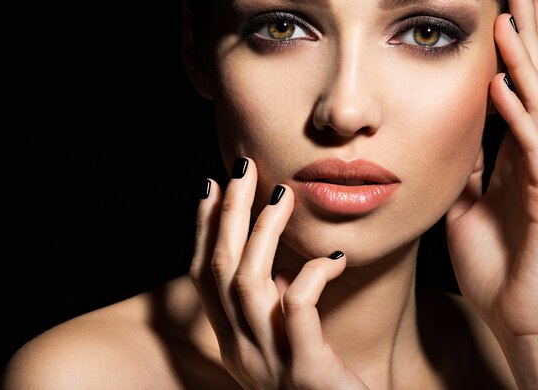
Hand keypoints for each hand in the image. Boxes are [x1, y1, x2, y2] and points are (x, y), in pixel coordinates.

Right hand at [190, 157, 368, 388]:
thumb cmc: (320, 388)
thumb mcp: (285, 346)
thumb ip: (274, 310)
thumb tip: (277, 263)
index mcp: (234, 343)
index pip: (203, 278)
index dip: (203, 230)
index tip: (212, 187)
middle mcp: (242, 352)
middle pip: (220, 271)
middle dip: (228, 214)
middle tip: (241, 169)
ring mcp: (270, 364)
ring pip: (249, 284)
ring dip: (263, 233)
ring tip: (282, 194)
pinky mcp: (307, 374)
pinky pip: (298, 312)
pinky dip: (312, 276)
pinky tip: (333, 257)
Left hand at [445, 0, 537, 385]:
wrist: (517, 316)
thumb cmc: (494, 265)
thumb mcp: (466, 208)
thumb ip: (462, 173)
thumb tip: (444, 142)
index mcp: (512, 160)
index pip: (513, 94)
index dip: (510, 54)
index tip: (502, 13)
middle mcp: (536, 160)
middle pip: (532, 86)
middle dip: (526, 39)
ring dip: (524, 64)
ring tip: (511, 23)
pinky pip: (534, 151)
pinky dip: (519, 117)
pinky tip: (506, 87)